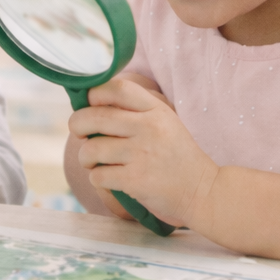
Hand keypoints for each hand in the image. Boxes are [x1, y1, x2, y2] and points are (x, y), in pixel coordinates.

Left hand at [68, 75, 218, 227]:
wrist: (203, 191)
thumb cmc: (176, 156)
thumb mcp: (165, 122)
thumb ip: (135, 111)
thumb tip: (89, 104)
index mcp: (156, 110)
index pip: (118, 88)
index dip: (95, 93)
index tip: (89, 104)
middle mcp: (148, 128)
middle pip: (94, 117)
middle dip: (76, 125)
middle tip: (79, 133)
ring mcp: (141, 154)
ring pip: (91, 150)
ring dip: (86, 158)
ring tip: (95, 162)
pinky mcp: (136, 180)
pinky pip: (98, 176)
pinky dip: (97, 179)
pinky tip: (109, 179)